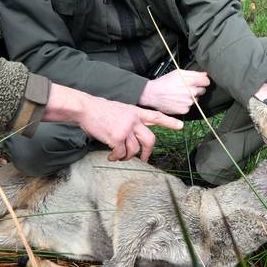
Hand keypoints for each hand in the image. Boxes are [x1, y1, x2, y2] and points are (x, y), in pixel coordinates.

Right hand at [45, 84, 182, 161]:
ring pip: (134, 150)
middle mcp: (134, 120)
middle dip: (148, 152)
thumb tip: (135, 135)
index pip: (156, 116)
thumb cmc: (100, 110)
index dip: (169, 122)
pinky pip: (120, 153)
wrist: (86, 108)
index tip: (180, 126)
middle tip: (145, 158)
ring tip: (118, 156)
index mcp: (135, 112)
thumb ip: (131, 119)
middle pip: (150, 139)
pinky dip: (116, 157)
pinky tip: (110, 156)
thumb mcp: (121, 109)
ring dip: (126, 157)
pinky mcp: (116, 138)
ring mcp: (126, 129)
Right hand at [138, 70, 210, 114]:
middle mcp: (191, 93)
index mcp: (190, 82)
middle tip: (186, 87)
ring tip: (180, 94)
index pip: (206, 81)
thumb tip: (205, 74)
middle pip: (202, 90)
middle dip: (197, 88)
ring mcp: (188, 102)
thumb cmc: (164, 82)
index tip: (199, 81)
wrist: (153, 94)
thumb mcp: (177, 73)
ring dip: (191, 97)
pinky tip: (178, 100)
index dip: (203, 80)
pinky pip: (190, 106)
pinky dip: (185, 104)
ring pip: (196, 99)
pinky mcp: (185, 110)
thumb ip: (193, 73)